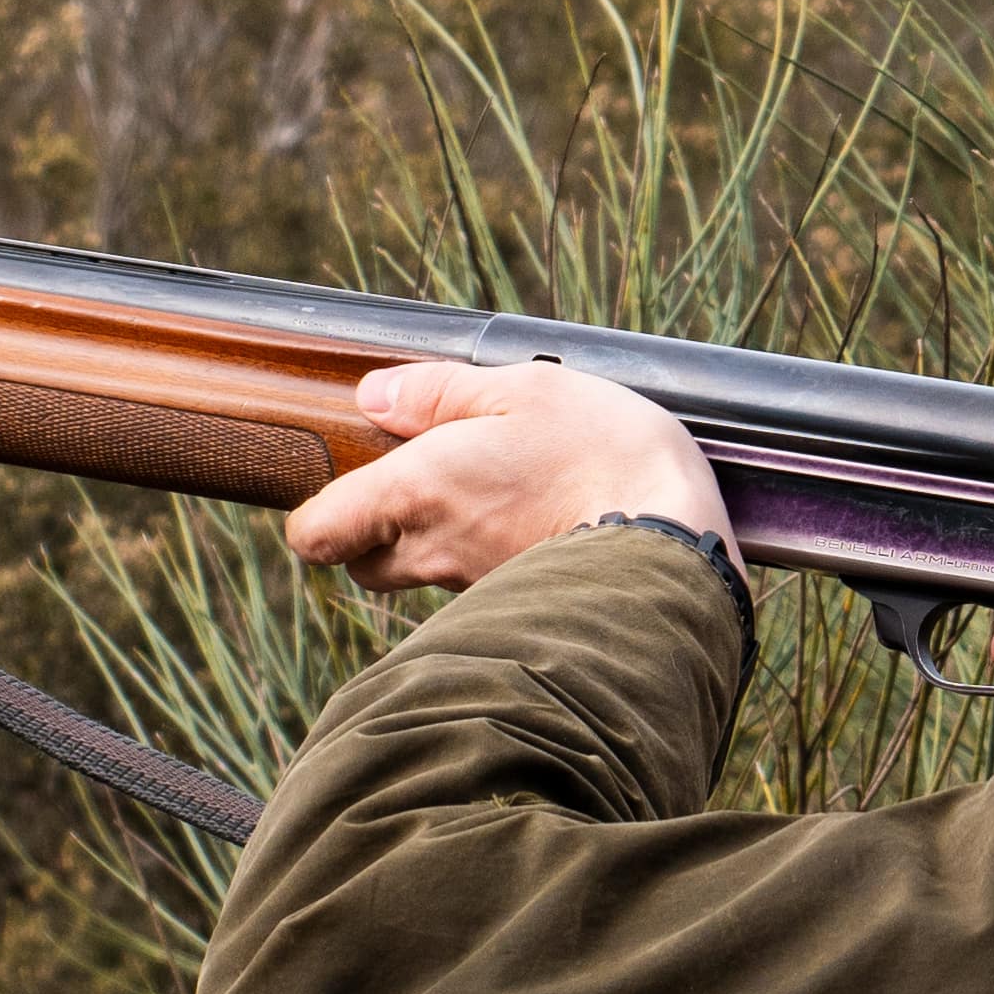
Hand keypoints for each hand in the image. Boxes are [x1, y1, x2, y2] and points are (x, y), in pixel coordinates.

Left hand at [284, 361, 728, 593]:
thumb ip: (442, 392)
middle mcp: (434, 550)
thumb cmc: (604, 455)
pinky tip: (535, 525)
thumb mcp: (528, 388)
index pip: (315, 535)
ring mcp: (477, 587)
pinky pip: (478, 589)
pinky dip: (487, 562)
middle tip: (417, 484)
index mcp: (416, 491)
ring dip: (435, 545)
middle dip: (371, 533)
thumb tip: (373, 397)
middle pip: (363, 566)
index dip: (319, 514)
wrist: (679, 543)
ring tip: (490, 498)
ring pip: (422, 577)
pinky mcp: (520, 606)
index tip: (348, 480)